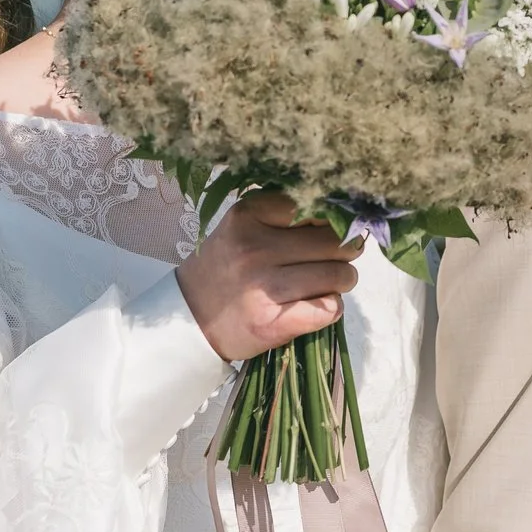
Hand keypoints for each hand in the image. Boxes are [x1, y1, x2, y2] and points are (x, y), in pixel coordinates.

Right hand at [176, 191, 363, 361]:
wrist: (188, 318)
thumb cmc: (225, 267)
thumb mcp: (242, 227)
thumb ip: (285, 216)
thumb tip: (343, 217)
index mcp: (248, 216)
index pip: (315, 207)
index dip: (329, 221)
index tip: (325, 232)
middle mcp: (255, 248)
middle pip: (334, 242)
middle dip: (344, 252)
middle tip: (336, 260)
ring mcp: (263, 287)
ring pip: (338, 276)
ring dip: (342, 281)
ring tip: (329, 283)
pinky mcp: (272, 323)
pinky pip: (329, 309)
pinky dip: (332, 308)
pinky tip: (318, 306)